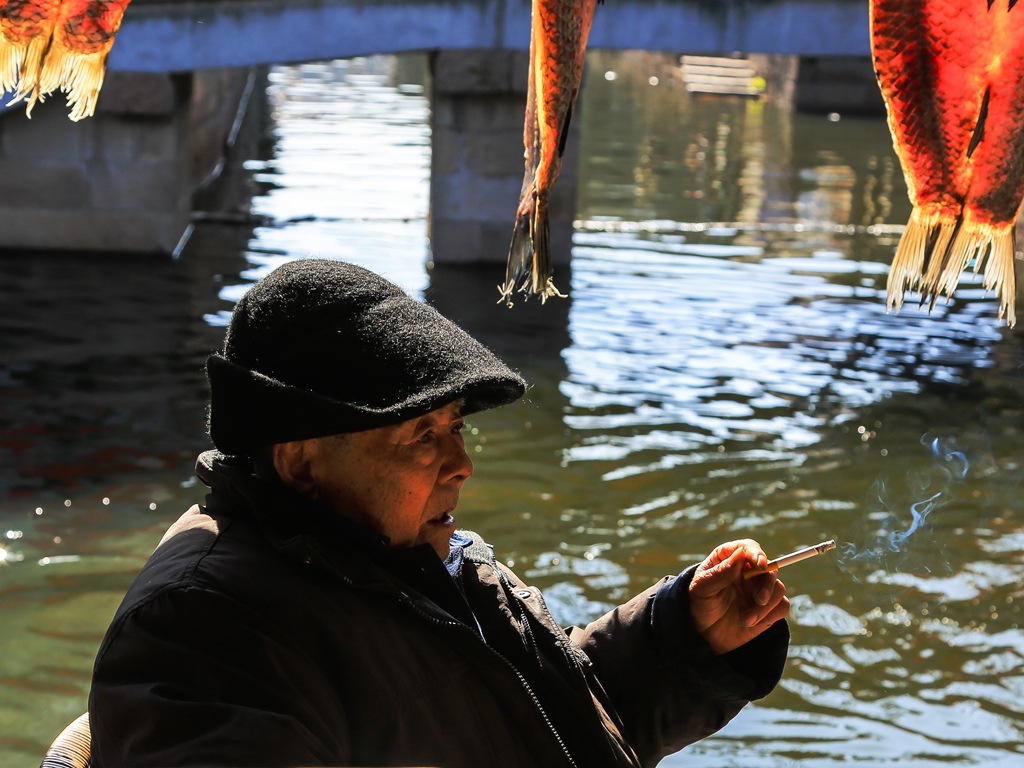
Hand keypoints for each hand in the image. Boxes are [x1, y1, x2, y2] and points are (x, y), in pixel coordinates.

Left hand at [688, 539, 789, 654]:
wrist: (706, 633)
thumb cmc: (701, 605)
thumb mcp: (703, 588)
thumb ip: (720, 572)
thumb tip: (740, 555)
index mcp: (729, 559)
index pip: (748, 548)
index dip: (756, 553)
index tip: (759, 565)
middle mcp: (748, 571)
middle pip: (769, 568)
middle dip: (767, 585)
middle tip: (759, 600)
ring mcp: (760, 588)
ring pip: (778, 589)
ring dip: (764, 607)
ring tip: (746, 619)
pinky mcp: (769, 607)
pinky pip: (782, 606)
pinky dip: (769, 616)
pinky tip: (752, 623)